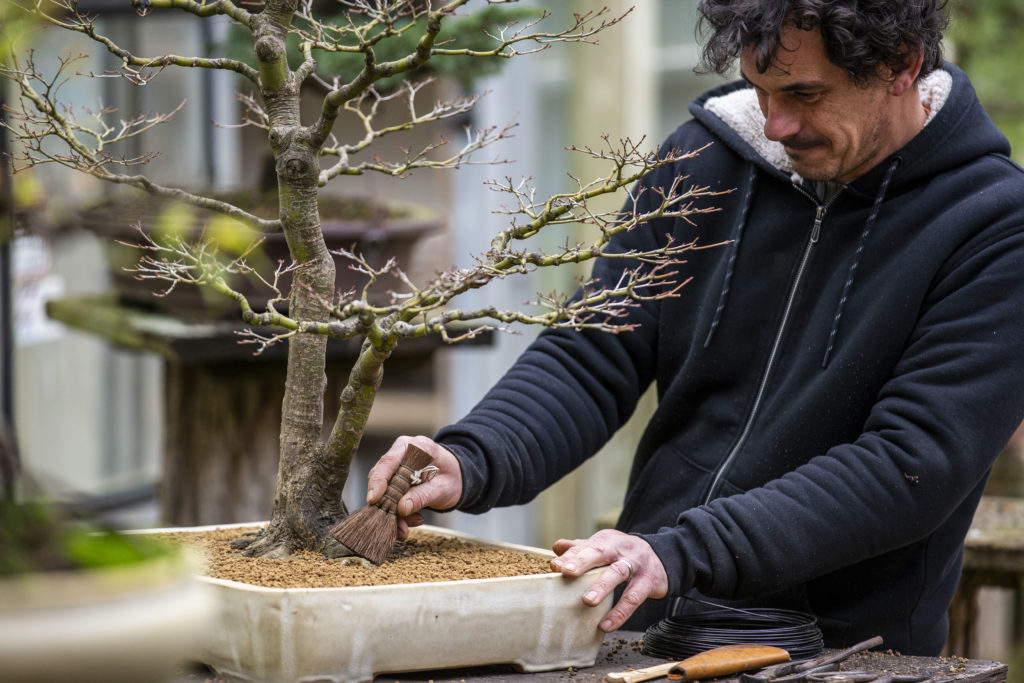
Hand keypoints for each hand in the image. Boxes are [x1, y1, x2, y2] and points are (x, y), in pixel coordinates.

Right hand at [366, 435, 461, 538]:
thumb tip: (402, 508)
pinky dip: (398, 513)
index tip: (373, 500)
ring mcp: (396, 465)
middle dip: (386, 505)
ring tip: (405, 530)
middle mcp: (401, 453)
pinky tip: (413, 520)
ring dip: (393, 513)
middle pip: (382, 477)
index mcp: (415, 447)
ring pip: (383, 490)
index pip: (389, 462)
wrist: (457, 478)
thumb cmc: (451, 478)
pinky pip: (389, 497)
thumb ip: (422, 496)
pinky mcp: (394, 479)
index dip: (378, 481)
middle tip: (396, 527)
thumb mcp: (442, 489)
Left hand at [549, 529, 667, 632]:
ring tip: (587, 601)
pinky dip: (620, 612)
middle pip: (600, 552)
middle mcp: (620, 549)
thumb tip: (557, 548)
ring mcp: (636, 564)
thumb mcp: (606, 547)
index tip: (554, 566)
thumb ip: (582, 549)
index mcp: (606, 541)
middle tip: (566, 572)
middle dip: (582, 561)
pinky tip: (606, 625)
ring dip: (602, 586)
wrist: (664, 556)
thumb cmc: (625, 554)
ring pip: (618, 572)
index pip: (585, 547)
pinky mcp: (649, 582)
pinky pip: (634, 597)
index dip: (570, 556)